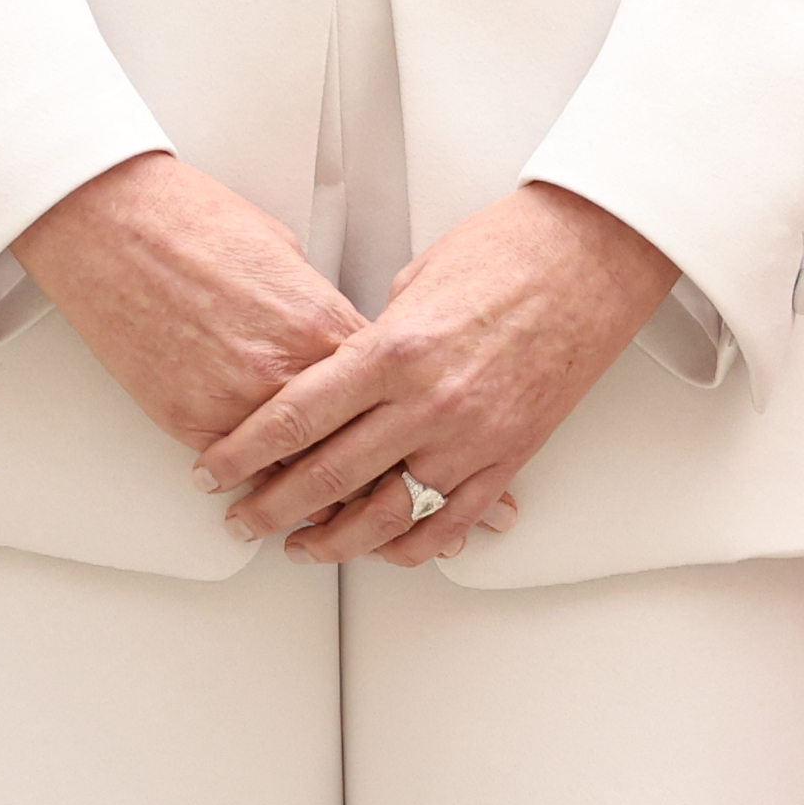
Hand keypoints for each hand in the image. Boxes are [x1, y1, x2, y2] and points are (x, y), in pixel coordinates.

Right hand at [6, 153, 363, 464]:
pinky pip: (237, 471)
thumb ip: (316, 310)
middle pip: (352, 447)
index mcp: (321, 323)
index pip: (383, 397)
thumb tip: (331, 339)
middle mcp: (286, 369)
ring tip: (322, 503)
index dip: (391, 421)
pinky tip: (260, 483)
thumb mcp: (283, 253)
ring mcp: (237, 401)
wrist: (113, 224)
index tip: (391, 435)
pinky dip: (249, 479)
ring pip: (298, 475)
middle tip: (372, 487)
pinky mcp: (190, 420)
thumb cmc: (189, 223)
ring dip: (310, 489)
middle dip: (366, 472)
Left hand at [198, 183, 679, 566]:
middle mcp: (427, 404)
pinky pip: (452, 522)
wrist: (589, 260)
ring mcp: (471, 438)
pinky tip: (385, 550)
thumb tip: (338, 374)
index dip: (243, 451)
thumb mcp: (412, 284)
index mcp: (391, 351)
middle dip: (273, 506)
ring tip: (302, 548)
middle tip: (241, 519)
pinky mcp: (509, 458)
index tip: (214, 468)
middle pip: (328, 476)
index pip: (294, 417)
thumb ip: (370, 340)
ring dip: (336, 542)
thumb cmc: (505, 254)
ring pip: (387, 516)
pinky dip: (413, 546)